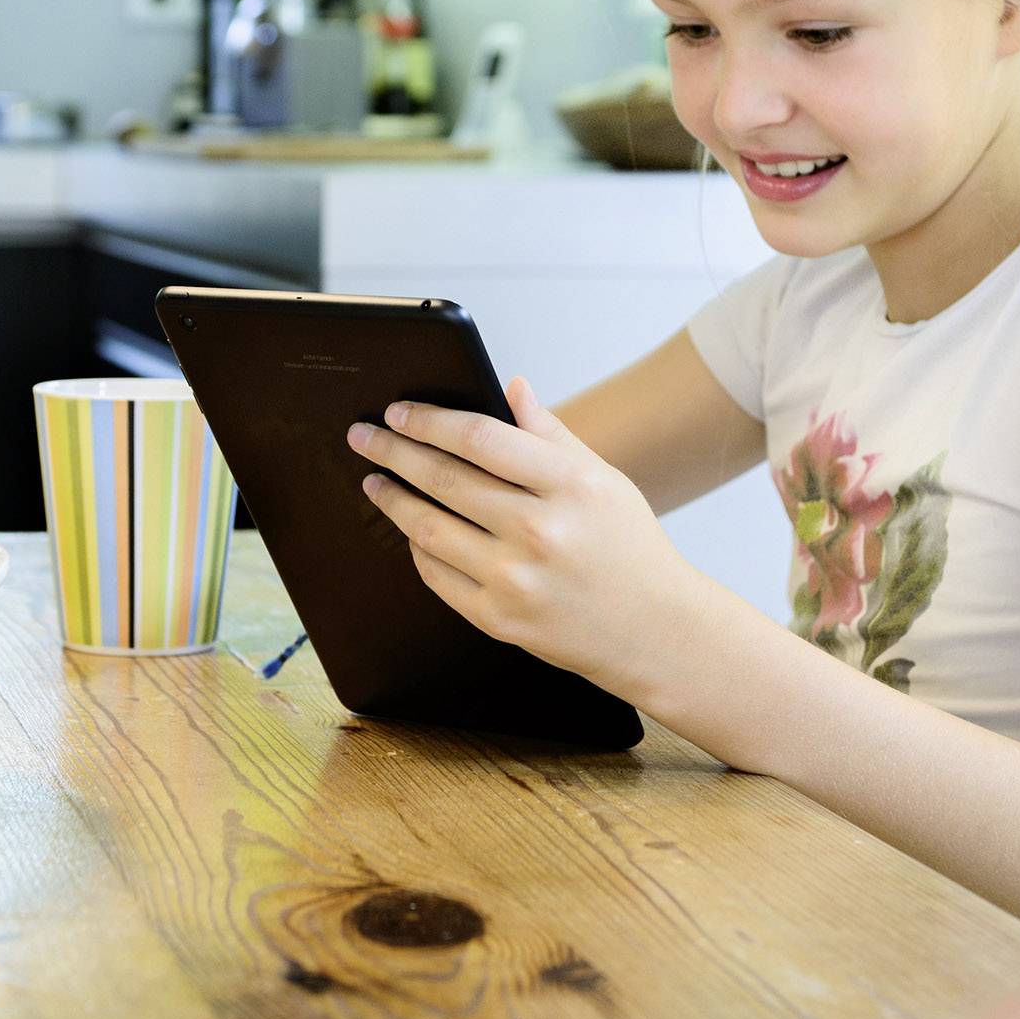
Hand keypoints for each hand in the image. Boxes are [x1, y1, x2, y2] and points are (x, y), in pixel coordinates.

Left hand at [348, 375, 708, 699]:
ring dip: (392, 498)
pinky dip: (417, 546)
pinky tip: (409, 528)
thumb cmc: (629, 547)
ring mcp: (516, 579)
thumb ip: (551, 433)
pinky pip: (436, 574)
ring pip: (428, 527)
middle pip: (444, 479)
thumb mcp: (603, 479)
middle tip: (364, 436)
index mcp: (571, 485)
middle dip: (393, 452)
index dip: (429, 421)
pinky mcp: (499, 619)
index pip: (479, 438)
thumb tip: (509, 386)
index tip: (399, 412)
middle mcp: (541, 531)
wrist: (655, 632)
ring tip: (375, 480)